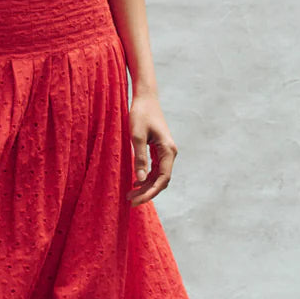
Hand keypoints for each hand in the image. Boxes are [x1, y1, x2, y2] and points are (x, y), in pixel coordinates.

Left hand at [126, 91, 177, 205]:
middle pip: (161, 180)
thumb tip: (141, 179)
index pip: (162, 179)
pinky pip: (155, 168)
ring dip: (146, 186)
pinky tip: (135, 182)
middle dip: (147, 192)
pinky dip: (146, 177)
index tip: (137, 200)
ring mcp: (166, 151)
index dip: (150, 192)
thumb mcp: (136, 136)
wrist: (145, 98)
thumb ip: (139, 158)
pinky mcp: (159, 149)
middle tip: (130, 201)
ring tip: (130, 194)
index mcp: (168, 150)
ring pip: (158, 176)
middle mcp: (170, 152)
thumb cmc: (140, 114)